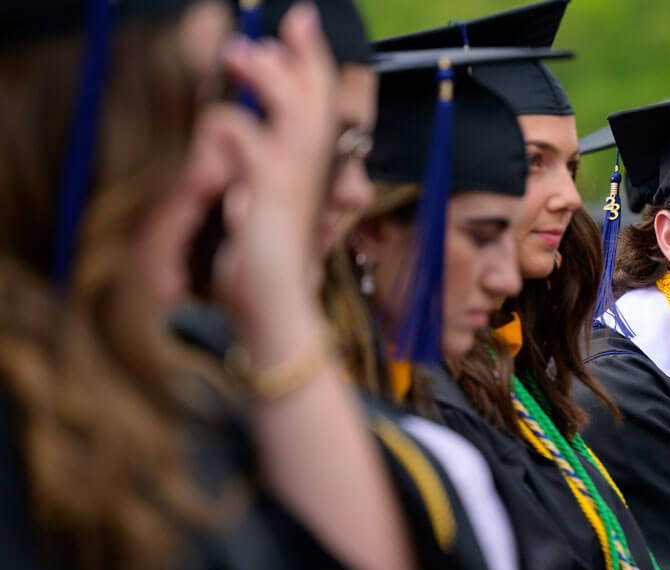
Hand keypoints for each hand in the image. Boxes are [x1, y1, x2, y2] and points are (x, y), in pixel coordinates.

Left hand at [208, 3, 337, 348]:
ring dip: (263, 73)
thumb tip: (234, 148)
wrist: (278, 310)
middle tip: (263, 34)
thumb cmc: (267, 271)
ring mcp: (298, 175)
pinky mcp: (271, 185)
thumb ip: (252, 177)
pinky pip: (243, 133)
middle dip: (293, 53)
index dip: (312, 57)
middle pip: (317, 90)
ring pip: (291, 102)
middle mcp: (314, 167)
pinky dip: (223, 133)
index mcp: (314, 170)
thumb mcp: (260, 212)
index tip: (302, 21)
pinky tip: (215, 159)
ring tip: (237, 55)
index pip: (322, 100)